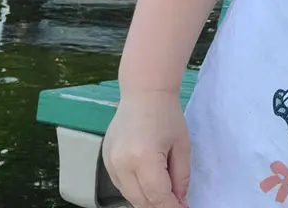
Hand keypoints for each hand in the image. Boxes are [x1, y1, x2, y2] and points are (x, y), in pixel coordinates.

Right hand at [102, 90, 189, 207]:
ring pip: (129, 197)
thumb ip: (181, 177)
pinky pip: (121, 186)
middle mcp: (122, 164)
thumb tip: (180, 202)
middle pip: (141, 201)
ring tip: (164, 194)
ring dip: (147, 200)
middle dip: (160, 206)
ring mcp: (110, 163)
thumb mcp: (182, 145)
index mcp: (144, 157)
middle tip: (176, 203)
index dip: (172, 207)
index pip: (157, 197)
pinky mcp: (105, 161)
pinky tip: (148, 183)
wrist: (144, 92)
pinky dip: (135, 190)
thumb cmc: (167, 114)